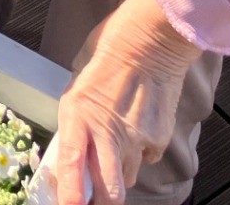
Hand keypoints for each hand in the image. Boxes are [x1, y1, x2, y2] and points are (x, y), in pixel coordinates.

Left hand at [51, 0, 202, 204]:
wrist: (149, 41)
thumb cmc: (107, 58)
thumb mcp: (78, 90)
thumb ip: (76, 124)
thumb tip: (73, 155)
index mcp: (78, 116)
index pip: (70, 166)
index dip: (70, 196)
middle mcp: (107, 134)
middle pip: (110, 193)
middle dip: (102, 202)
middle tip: (96, 197)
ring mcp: (136, 139)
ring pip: (128, 178)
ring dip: (119, 172)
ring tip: (117, 144)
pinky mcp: (159, 138)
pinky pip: (147, 158)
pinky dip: (141, 152)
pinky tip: (138, 127)